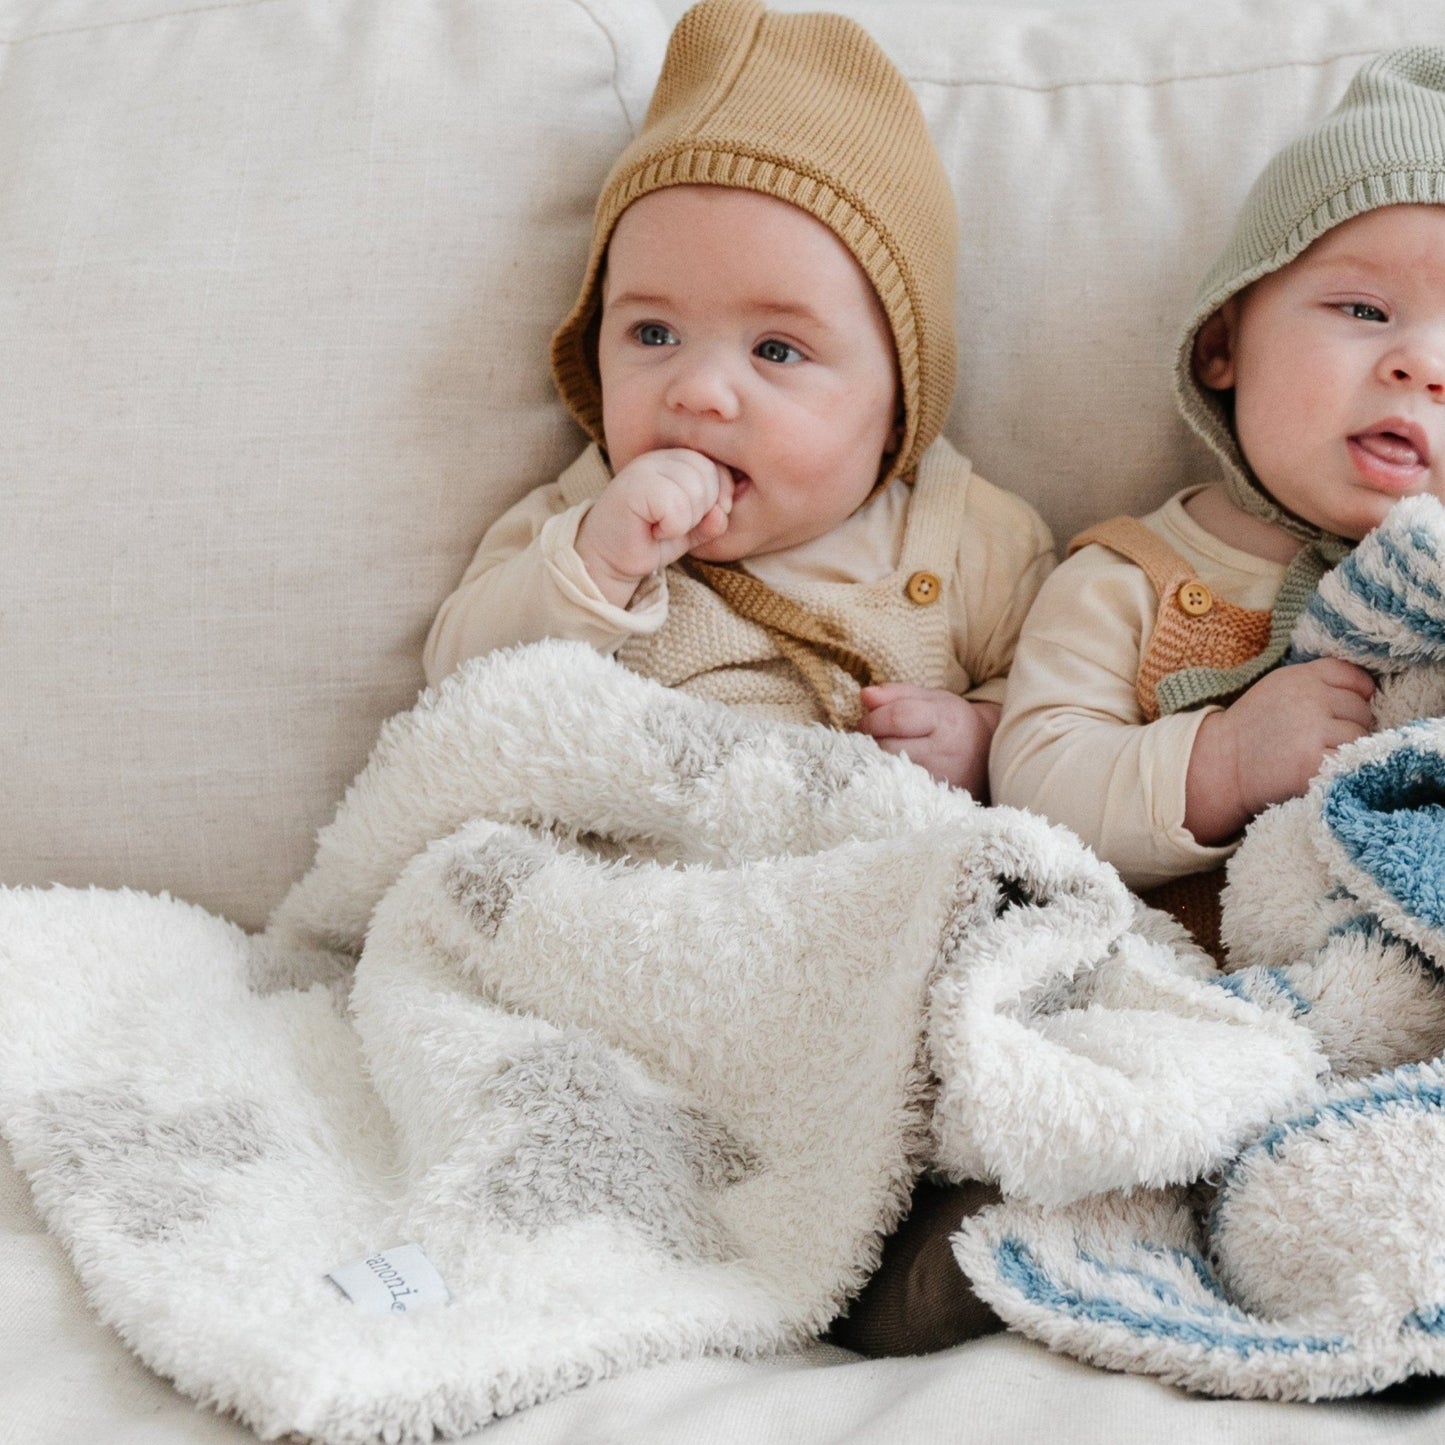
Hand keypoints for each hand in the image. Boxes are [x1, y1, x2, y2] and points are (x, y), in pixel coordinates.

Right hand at [575, 448, 733, 606]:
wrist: (608, 558)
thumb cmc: (649, 540)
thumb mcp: (690, 530)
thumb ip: (712, 520)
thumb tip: (724, 510)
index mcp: (675, 461)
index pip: (717, 467)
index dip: (720, 495)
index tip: (705, 518)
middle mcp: (660, 458)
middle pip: (708, 475)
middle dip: (702, 510)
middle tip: (675, 525)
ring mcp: (645, 468)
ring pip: (694, 489)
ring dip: (684, 521)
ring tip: (662, 527)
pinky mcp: (634, 486)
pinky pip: (675, 505)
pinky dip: (671, 527)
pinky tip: (653, 530)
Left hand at [858, 685, 999, 796]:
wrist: (986, 755)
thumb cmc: (952, 723)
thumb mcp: (930, 699)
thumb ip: (895, 694)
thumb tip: (865, 696)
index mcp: (944, 719)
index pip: (897, 718)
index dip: (873, 719)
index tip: (866, 721)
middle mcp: (945, 752)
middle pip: (888, 747)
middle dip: (871, 741)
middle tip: (871, 739)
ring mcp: (941, 780)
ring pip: (888, 772)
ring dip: (875, 762)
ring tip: (882, 754)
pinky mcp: (936, 801)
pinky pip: (898, 791)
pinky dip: (887, 780)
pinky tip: (890, 773)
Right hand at [1185, 657, 1374, 843]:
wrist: (1221, 765)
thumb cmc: (1254, 728)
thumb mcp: (1279, 688)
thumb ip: (1318, 681)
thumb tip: (1369, 691)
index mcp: (1300, 677)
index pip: (1355, 679)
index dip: (1355, 696)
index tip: (1337, 712)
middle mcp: (1308, 699)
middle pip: (1361, 709)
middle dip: (1348, 724)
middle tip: (1319, 738)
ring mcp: (1312, 731)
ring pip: (1360, 736)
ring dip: (1347, 747)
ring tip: (1318, 753)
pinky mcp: (1313, 763)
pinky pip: (1350, 760)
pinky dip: (1340, 766)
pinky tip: (1319, 767)